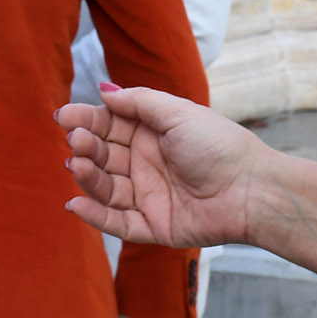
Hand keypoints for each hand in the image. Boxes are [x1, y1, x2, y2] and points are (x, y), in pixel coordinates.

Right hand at [60, 84, 280, 250]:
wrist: (252, 189)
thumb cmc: (221, 146)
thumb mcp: (178, 113)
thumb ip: (139, 102)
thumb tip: (103, 91)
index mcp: (152, 135)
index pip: (109, 127)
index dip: (86, 121)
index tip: (64, 117)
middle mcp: (146, 165)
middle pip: (103, 155)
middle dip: (85, 146)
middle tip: (75, 140)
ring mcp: (148, 196)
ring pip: (105, 188)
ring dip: (87, 177)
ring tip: (76, 164)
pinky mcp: (153, 226)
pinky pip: (117, 223)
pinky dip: (95, 215)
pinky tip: (76, 202)